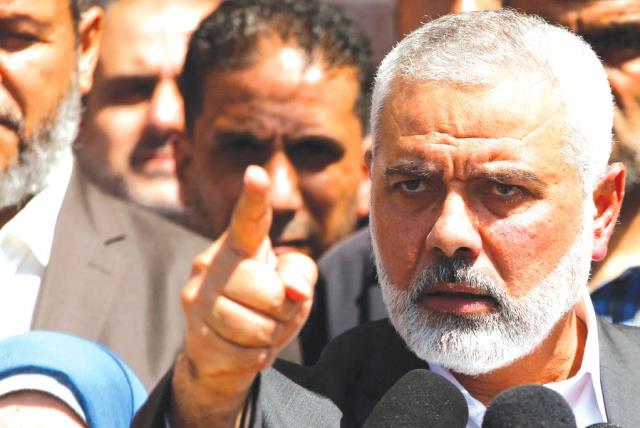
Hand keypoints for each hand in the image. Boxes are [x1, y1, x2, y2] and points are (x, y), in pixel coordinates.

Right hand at [171, 166, 316, 427]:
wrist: (222, 353)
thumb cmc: (263, 307)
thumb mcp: (290, 284)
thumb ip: (300, 275)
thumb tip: (295, 292)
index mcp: (237, 246)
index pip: (248, 220)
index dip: (255, 198)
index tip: (256, 173)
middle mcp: (210, 265)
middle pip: (268, 291)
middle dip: (283, 309)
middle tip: (272, 312)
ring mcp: (198, 301)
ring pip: (259, 326)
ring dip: (271, 335)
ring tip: (258, 330)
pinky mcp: (195, 337)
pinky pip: (249, 353)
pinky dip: (258, 357)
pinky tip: (243, 348)